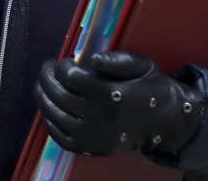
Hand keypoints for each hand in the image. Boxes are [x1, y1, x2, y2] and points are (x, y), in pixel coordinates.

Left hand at [33, 51, 201, 156]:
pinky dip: (48, 121)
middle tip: (46, 68)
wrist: (165, 122)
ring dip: (43, 97)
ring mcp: (93, 136)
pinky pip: (60, 137)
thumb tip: (92, 58)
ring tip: (42, 85)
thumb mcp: (142, 65)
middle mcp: (99, 117)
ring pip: (55, 115)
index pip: (70, 77)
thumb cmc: (151, 88)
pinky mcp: (91, 148)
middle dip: (46, 78)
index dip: (61, 67)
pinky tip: (48, 108)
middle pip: (58, 95)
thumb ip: (117, 60)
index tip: (63, 61)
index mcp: (111, 93)